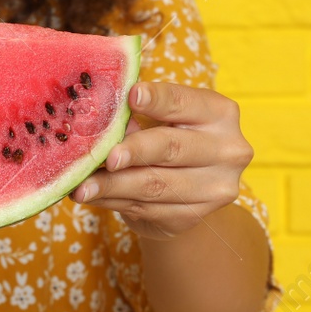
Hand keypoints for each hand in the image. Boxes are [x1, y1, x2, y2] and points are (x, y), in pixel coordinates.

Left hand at [70, 82, 252, 240]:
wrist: (188, 189)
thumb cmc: (169, 138)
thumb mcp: (160, 119)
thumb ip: (136, 117)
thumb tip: (99, 119)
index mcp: (220, 114)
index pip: (184, 102)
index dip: (157, 99)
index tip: (131, 96)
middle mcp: (228, 150)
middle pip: (172, 147)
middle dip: (134, 152)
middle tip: (106, 156)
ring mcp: (215, 188)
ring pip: (155, 185)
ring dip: (113, 186)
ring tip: (82, 186)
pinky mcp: (194, 216)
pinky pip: (147, 209)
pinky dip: (114, 202)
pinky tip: (93, 197)